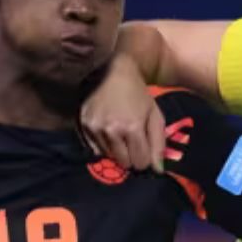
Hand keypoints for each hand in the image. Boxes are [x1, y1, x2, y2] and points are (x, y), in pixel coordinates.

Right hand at [79, 54, 162, 170]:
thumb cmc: (137, 93)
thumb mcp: (155, 114)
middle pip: (124, 163)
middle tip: (132, 142)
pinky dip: (103, 145)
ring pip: (109, 157)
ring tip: (120, 134)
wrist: (110, 71)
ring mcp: (95, 129)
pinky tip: (108, 131)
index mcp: (133, 127)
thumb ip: (158, 143)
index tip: (144, 149)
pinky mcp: (83, 126)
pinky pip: (95, 149)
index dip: (145, 159)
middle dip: (131, 156)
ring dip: (116, 150)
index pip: (140, 163)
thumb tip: (158, 170)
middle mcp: (112, 131)